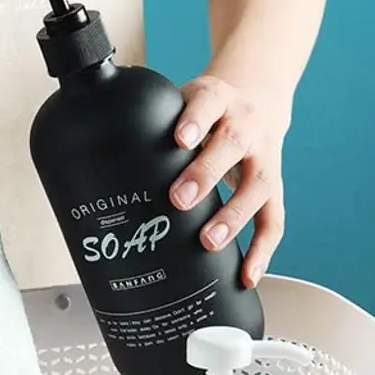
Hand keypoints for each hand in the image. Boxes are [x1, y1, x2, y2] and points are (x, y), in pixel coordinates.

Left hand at [169, 75, 290, 288]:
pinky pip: (273, 221)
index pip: (208, 102)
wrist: (258, 100)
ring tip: (209, 241)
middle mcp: (246, 126)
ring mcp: (264, 158)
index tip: (180, 139)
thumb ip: (152, 124)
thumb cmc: (208, 113)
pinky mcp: (274, 189)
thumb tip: (99, 163)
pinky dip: (262, 251)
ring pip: (257, 186)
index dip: (196, 120)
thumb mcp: (182, 102)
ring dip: (234, 217)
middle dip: (206, 173)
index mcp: (218, 99)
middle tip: (179, 199)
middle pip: (232, 145)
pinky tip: (247, 275)